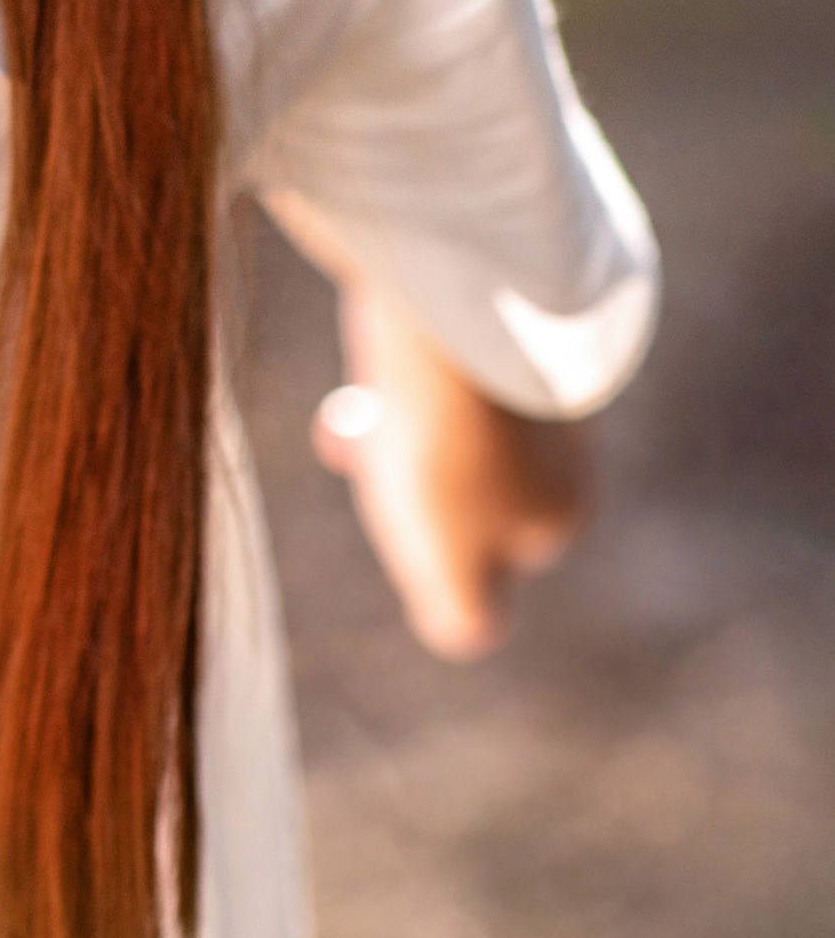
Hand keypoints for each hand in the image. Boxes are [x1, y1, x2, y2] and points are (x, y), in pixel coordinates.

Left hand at [313, 286, 590, 657]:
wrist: (448, 302)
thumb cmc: (446, 444)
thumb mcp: (452, 566)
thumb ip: (465, 618)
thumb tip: (465, 634)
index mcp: (563, 510)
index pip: (472, 555)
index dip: (417, 535)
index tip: (399, 502)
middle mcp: (563, 449)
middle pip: (451, 487)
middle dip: (400, 470)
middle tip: (372, 436)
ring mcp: (532, 383)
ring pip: (438, 424)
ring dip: (393, 416)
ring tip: (378, 392)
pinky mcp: (495, 322)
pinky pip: (434, 363)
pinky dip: (401, 362)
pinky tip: (393, 342)